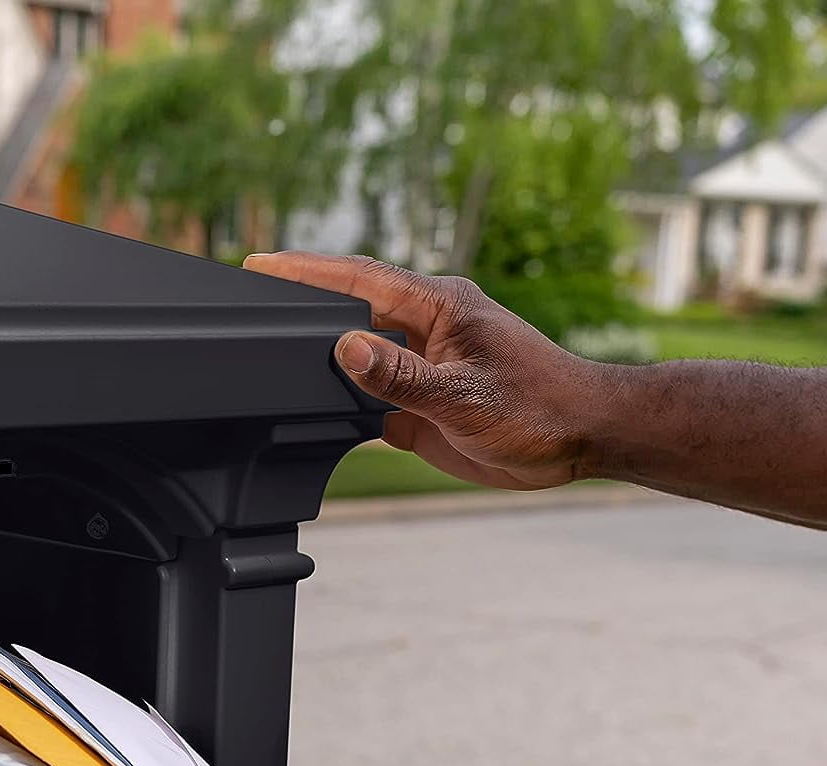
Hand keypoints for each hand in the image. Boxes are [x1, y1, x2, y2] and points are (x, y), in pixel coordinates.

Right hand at [245, 251, 617, 491]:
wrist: (579, 440)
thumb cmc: (538, 406)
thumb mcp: (463, 395)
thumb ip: (400, 375)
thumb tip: (345, 348)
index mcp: (438, 307)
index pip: (358, 279)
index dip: (305, 271)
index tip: (258, 264)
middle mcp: (424, 331)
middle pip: (349, 311)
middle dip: (301, 307)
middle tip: (247, 303)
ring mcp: (421, 368)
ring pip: (357, 359)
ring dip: (320, 362)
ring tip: (267, 357)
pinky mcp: (421, 406)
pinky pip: (370, 401)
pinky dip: (342, 408)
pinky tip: (314, 414)